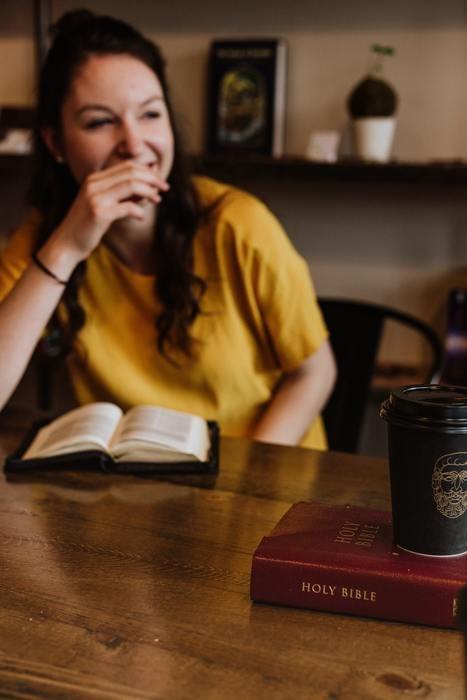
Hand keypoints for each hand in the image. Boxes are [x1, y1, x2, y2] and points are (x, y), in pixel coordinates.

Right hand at [46, 161, 168, 263]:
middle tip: (165, 188)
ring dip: (149, 192)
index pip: (126, 166)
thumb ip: (122, 195)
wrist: (67, 243)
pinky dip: (139, 211)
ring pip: (131, 185)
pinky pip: (127, 207)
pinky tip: (140, 217)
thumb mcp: (104, 205)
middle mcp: (93, 184)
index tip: (159, 181)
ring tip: (158, 200)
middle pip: (131, 172)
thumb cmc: (88, 226)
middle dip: (152, 179)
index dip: (147, 171)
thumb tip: (150, 190)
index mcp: (94, 179)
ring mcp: (95, 197)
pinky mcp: (99, 213)